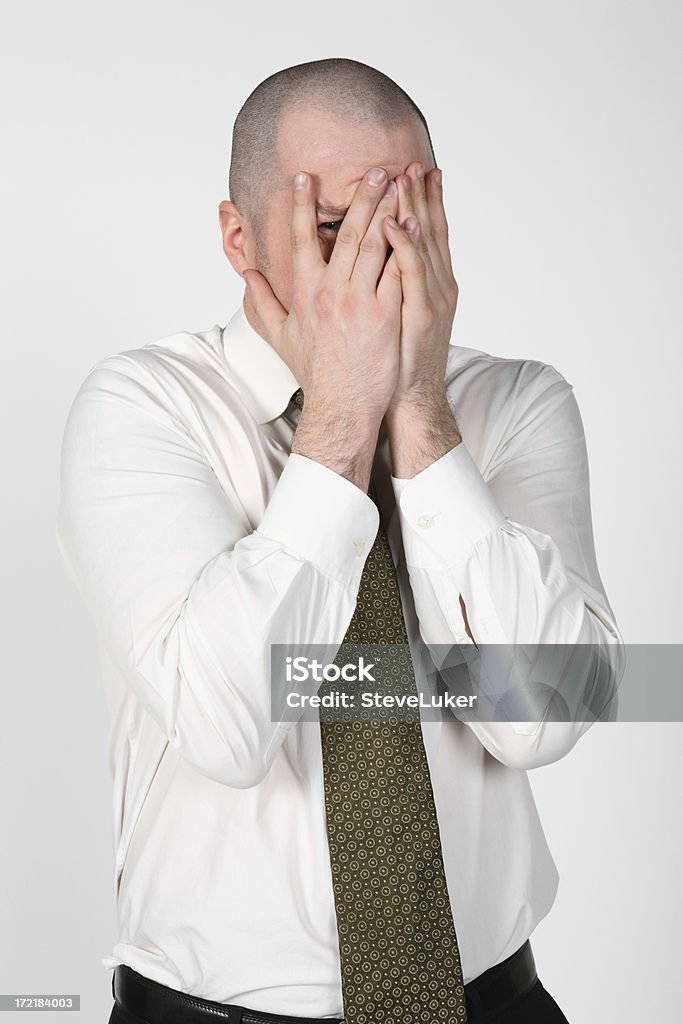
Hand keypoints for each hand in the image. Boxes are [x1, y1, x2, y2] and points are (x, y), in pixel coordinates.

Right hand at [243, 166, 405, 489]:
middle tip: (374, 169)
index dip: (301, 206)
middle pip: (345, 234)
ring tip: (398, 183)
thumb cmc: (315, 374)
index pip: (300, 240)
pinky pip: (397, 271)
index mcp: (304, 294)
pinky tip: (415, 223)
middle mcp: (331, 293)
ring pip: (374, 245)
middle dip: (360, 197)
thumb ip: (262, 302)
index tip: (304, 177)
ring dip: (387, 211)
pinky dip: (406, 245)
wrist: (342, 406)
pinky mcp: (386, 315)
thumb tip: (248, 276)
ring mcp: (360, 302)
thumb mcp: (280, 337)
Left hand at [381, 163, 461, 475]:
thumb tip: (364, 264)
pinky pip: (410, 272)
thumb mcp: (391, 318)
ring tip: (405, 176)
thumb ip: (382, 287)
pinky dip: (404, 245)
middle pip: (427, 230)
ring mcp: (429, 298)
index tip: (413, 170)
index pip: (423, 233)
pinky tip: (392, 222)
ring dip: (414, 207)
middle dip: (420, 195)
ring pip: (422, 243)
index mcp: (423, 283)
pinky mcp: (420, 313)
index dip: (420, 202)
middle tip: (413, 162)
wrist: (408, 398)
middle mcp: (433, 285)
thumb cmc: (392, 362)